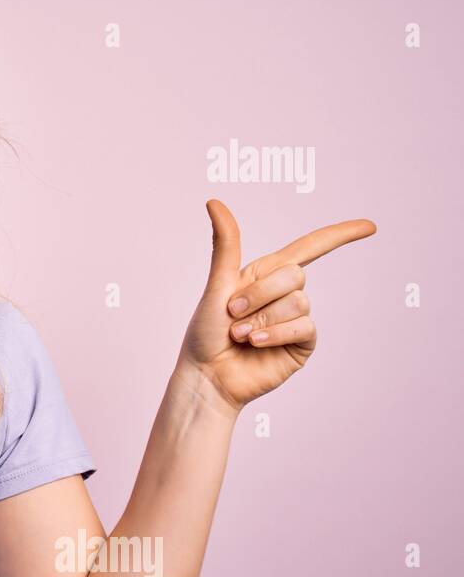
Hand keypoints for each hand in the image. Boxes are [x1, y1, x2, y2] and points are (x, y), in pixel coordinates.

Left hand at [178, 199, 376, 413]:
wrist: (207, 375)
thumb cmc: (205, 333)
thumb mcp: (217, 284)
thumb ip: (225, 245)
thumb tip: (214, 201)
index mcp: (265, 274)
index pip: (310, 247)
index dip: (340, 235)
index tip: (370, 227)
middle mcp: (284, 294)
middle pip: (295, 274)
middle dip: (259, 293)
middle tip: (232, 313)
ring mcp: (296, 319)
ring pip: (298, 301)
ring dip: (262, 318)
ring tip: (240, 334)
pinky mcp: (302, 343)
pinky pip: (303, 326)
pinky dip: (275, 333)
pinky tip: (255, 344)